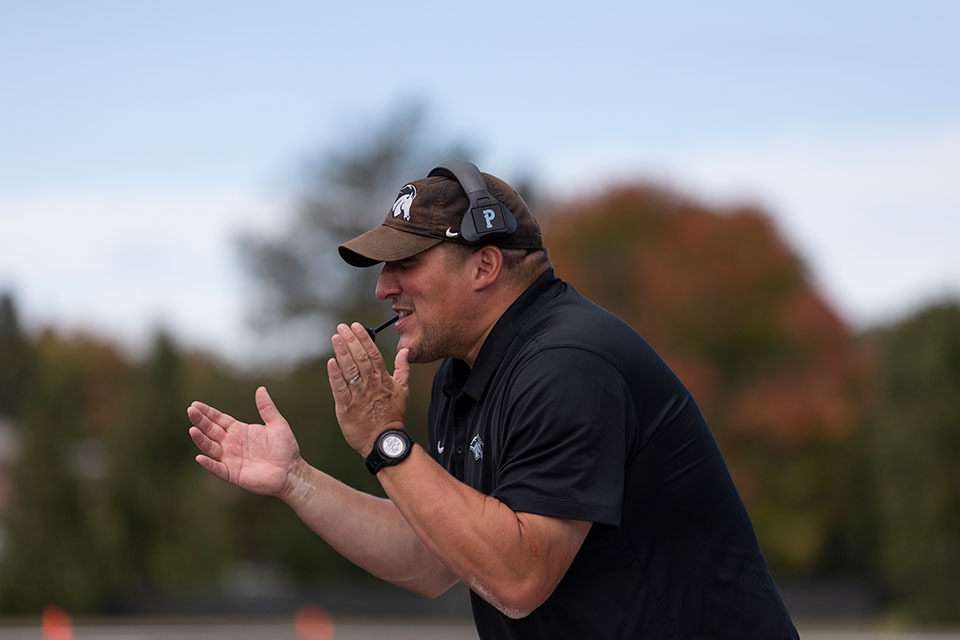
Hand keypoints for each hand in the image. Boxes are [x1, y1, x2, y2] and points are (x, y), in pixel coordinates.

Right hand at [187, 386, 300, 496]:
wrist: (292, 471)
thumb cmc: (286, 448)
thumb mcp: (277, 424)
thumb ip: (267, 408)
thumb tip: (261, 388)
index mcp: (239, 430)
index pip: (219, 419)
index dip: (207, 412)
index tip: (195, 404)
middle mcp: (231, 444)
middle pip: (211, 431)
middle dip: (200, 421)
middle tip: (190, 411)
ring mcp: (230, 459)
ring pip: (210, 448)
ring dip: (201, 440)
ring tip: (192, 429)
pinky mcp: (233, 474)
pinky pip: (218, 468)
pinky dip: (209, 464)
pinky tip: (200, 457)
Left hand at [328, 322, 409, 456]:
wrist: (384, 440)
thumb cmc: (392, 415)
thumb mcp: (402, 390)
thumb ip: (402, 369)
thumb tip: (404, 351)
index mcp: (383, 379)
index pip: (372, 353)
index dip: (363, 338)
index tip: (355, 326)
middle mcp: (370, 384)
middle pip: (360, 358)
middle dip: (350, 340)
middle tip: (341, 327)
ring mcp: (358, 395)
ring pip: (349, 370)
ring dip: (342, 352)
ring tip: (335, 338)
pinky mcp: (346, 407)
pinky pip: (340, 389)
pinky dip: (335, 375)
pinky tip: (331, 362)